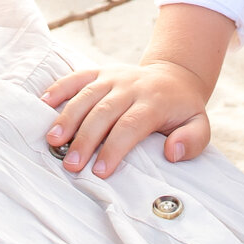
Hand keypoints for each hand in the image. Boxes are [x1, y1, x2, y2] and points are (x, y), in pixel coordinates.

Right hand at [41, 59, 211, 176]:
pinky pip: (77, 76)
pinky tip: (43, 103)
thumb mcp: (200, 126)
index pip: (131, 125)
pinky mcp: (100, 72)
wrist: (174, 77)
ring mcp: (113, 76)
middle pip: (104, 112)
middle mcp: (131, 86)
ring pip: (87, 95)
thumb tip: (172, 152)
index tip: (100, 171)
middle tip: (71, 165)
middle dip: (86, 139)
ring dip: (68, 117)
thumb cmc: (182, 110)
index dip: (114, 148)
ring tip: (53, 140)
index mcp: (154, 101)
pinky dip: (60, 88)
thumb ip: (192, 141)